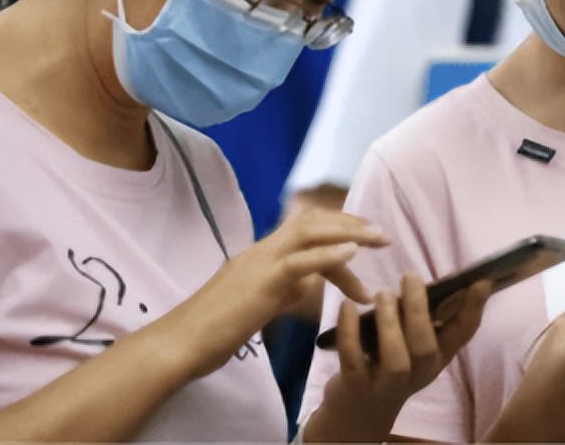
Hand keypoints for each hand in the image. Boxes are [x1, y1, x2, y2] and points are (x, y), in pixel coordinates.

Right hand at [158, 207, 388, 379]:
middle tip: (383, 236)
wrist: (181, 344)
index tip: (367, 243)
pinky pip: (300, 260)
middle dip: (351, 223)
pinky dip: (330, 252)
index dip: (339, 232)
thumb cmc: (215, 330)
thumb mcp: (258, 302)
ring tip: (378, 238)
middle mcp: (262, 250)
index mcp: (262, 255)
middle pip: (312, 220)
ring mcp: (261, 262)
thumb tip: (309, 282)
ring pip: (309, 231)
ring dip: (348, 231)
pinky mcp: (261, 282)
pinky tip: (353, 252)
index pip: (307, 231)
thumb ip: (284, 287)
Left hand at [305, 274, 489, 441]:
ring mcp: (386, 384)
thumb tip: (431, 278)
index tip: (481, 281)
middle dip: (419, 310)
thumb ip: (422, 317)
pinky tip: (347, 306)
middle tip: (411, 278)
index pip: (462, 334)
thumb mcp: (412, 344)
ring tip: (383, 294)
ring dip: (390, 323)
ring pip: (396, 359)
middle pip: (426, 347)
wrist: (358, 412)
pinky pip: (353, 358)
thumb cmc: (388, 363)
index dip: (473, 308)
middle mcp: (418, 373)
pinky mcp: (356, 386)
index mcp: (436, 357)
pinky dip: (349, 330)